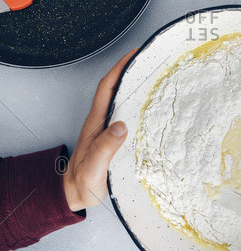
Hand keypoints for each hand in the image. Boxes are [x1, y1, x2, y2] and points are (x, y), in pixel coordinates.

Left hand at [63, 48, 137, 211]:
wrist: (73, 195)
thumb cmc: (82, 183)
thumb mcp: (93, 168)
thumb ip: (105, 148)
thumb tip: (121, 126)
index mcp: (96, 123)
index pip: (107, 88)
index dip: (119, 69)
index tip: (133, 54)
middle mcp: (102, 122)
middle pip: (116, 89)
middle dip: (131, 71)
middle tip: (151, 61)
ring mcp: (107, 129)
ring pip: (122, 101)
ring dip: (136, 87)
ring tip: (156, 78)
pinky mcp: (114, 138)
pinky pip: (128, 115)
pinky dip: (139, 105)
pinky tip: (151, 108)